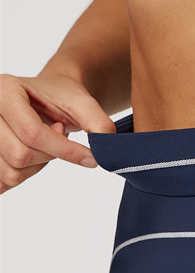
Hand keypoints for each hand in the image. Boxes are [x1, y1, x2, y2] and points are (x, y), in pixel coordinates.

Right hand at [0, 71, 116, 193]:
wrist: (44, 97)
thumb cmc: (61, 97)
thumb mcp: (83, 102)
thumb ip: (99, 122)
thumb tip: (106, 150)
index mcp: (6, 90)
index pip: (31, 132)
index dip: (64, 151)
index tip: (90, 158)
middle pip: (18, 154)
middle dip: (48, 157)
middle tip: (58, 138)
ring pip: (10, 172)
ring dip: (36, 167)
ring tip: (44, 144)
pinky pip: (2, 182)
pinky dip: (23, 175)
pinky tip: (31, 158)